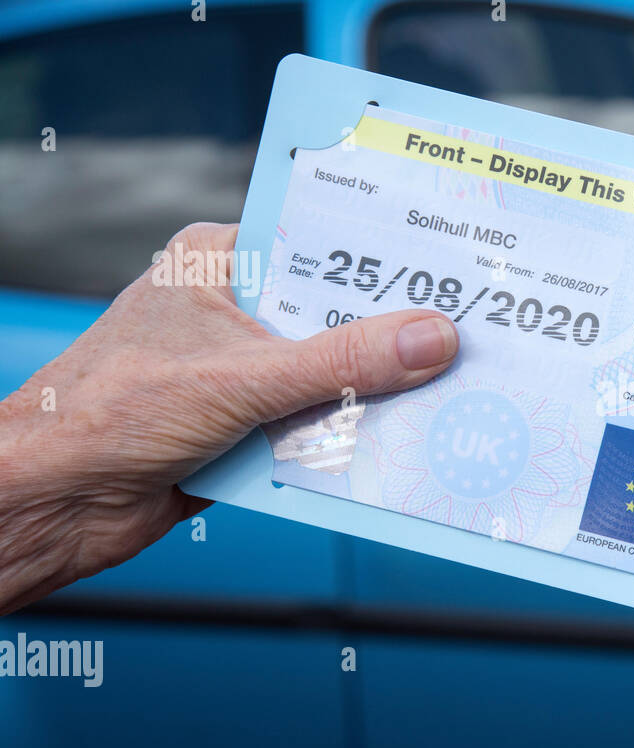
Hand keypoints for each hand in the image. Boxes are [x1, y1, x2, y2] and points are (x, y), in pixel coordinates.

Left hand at [0, 223, 458, 611]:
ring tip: (445, 394)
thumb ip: (343, 360)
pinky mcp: (251, 425)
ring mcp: (244, 370)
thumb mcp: (245, 377)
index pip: (320, 244)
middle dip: (391, 337)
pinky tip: (395, 445)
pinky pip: (320, 425)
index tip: (448, 269)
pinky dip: (349, 439)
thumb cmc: (109, 415)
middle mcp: (235, 310)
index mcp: (220, 264)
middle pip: (336, 315)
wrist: (56, 503)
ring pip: (333, 374)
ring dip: (374, 394)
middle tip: (463, 338)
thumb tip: (430, 339)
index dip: (383, 259)